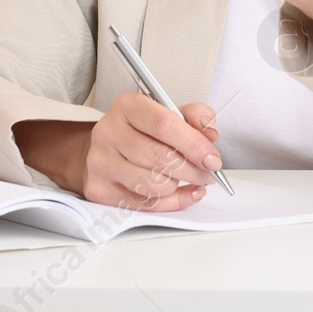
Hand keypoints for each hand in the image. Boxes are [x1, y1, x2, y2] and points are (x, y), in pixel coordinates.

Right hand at [81, 93, 222, 210]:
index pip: (164, 124)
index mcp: (127, 107)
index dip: (194, 144)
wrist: (104, 148)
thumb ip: (193, 115)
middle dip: (193, 170)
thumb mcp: (165, 112)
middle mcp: (110, 133)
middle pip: (161, 157)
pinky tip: (180, 192)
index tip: (212, 157)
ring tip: (184, 177)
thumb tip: (209, 132)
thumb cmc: (139, 130)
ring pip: (154, 185)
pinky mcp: (101, 189)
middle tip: (207, 172)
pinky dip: (172, 201)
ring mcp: (102, 162)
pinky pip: (146, 204)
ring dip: (178, 185)